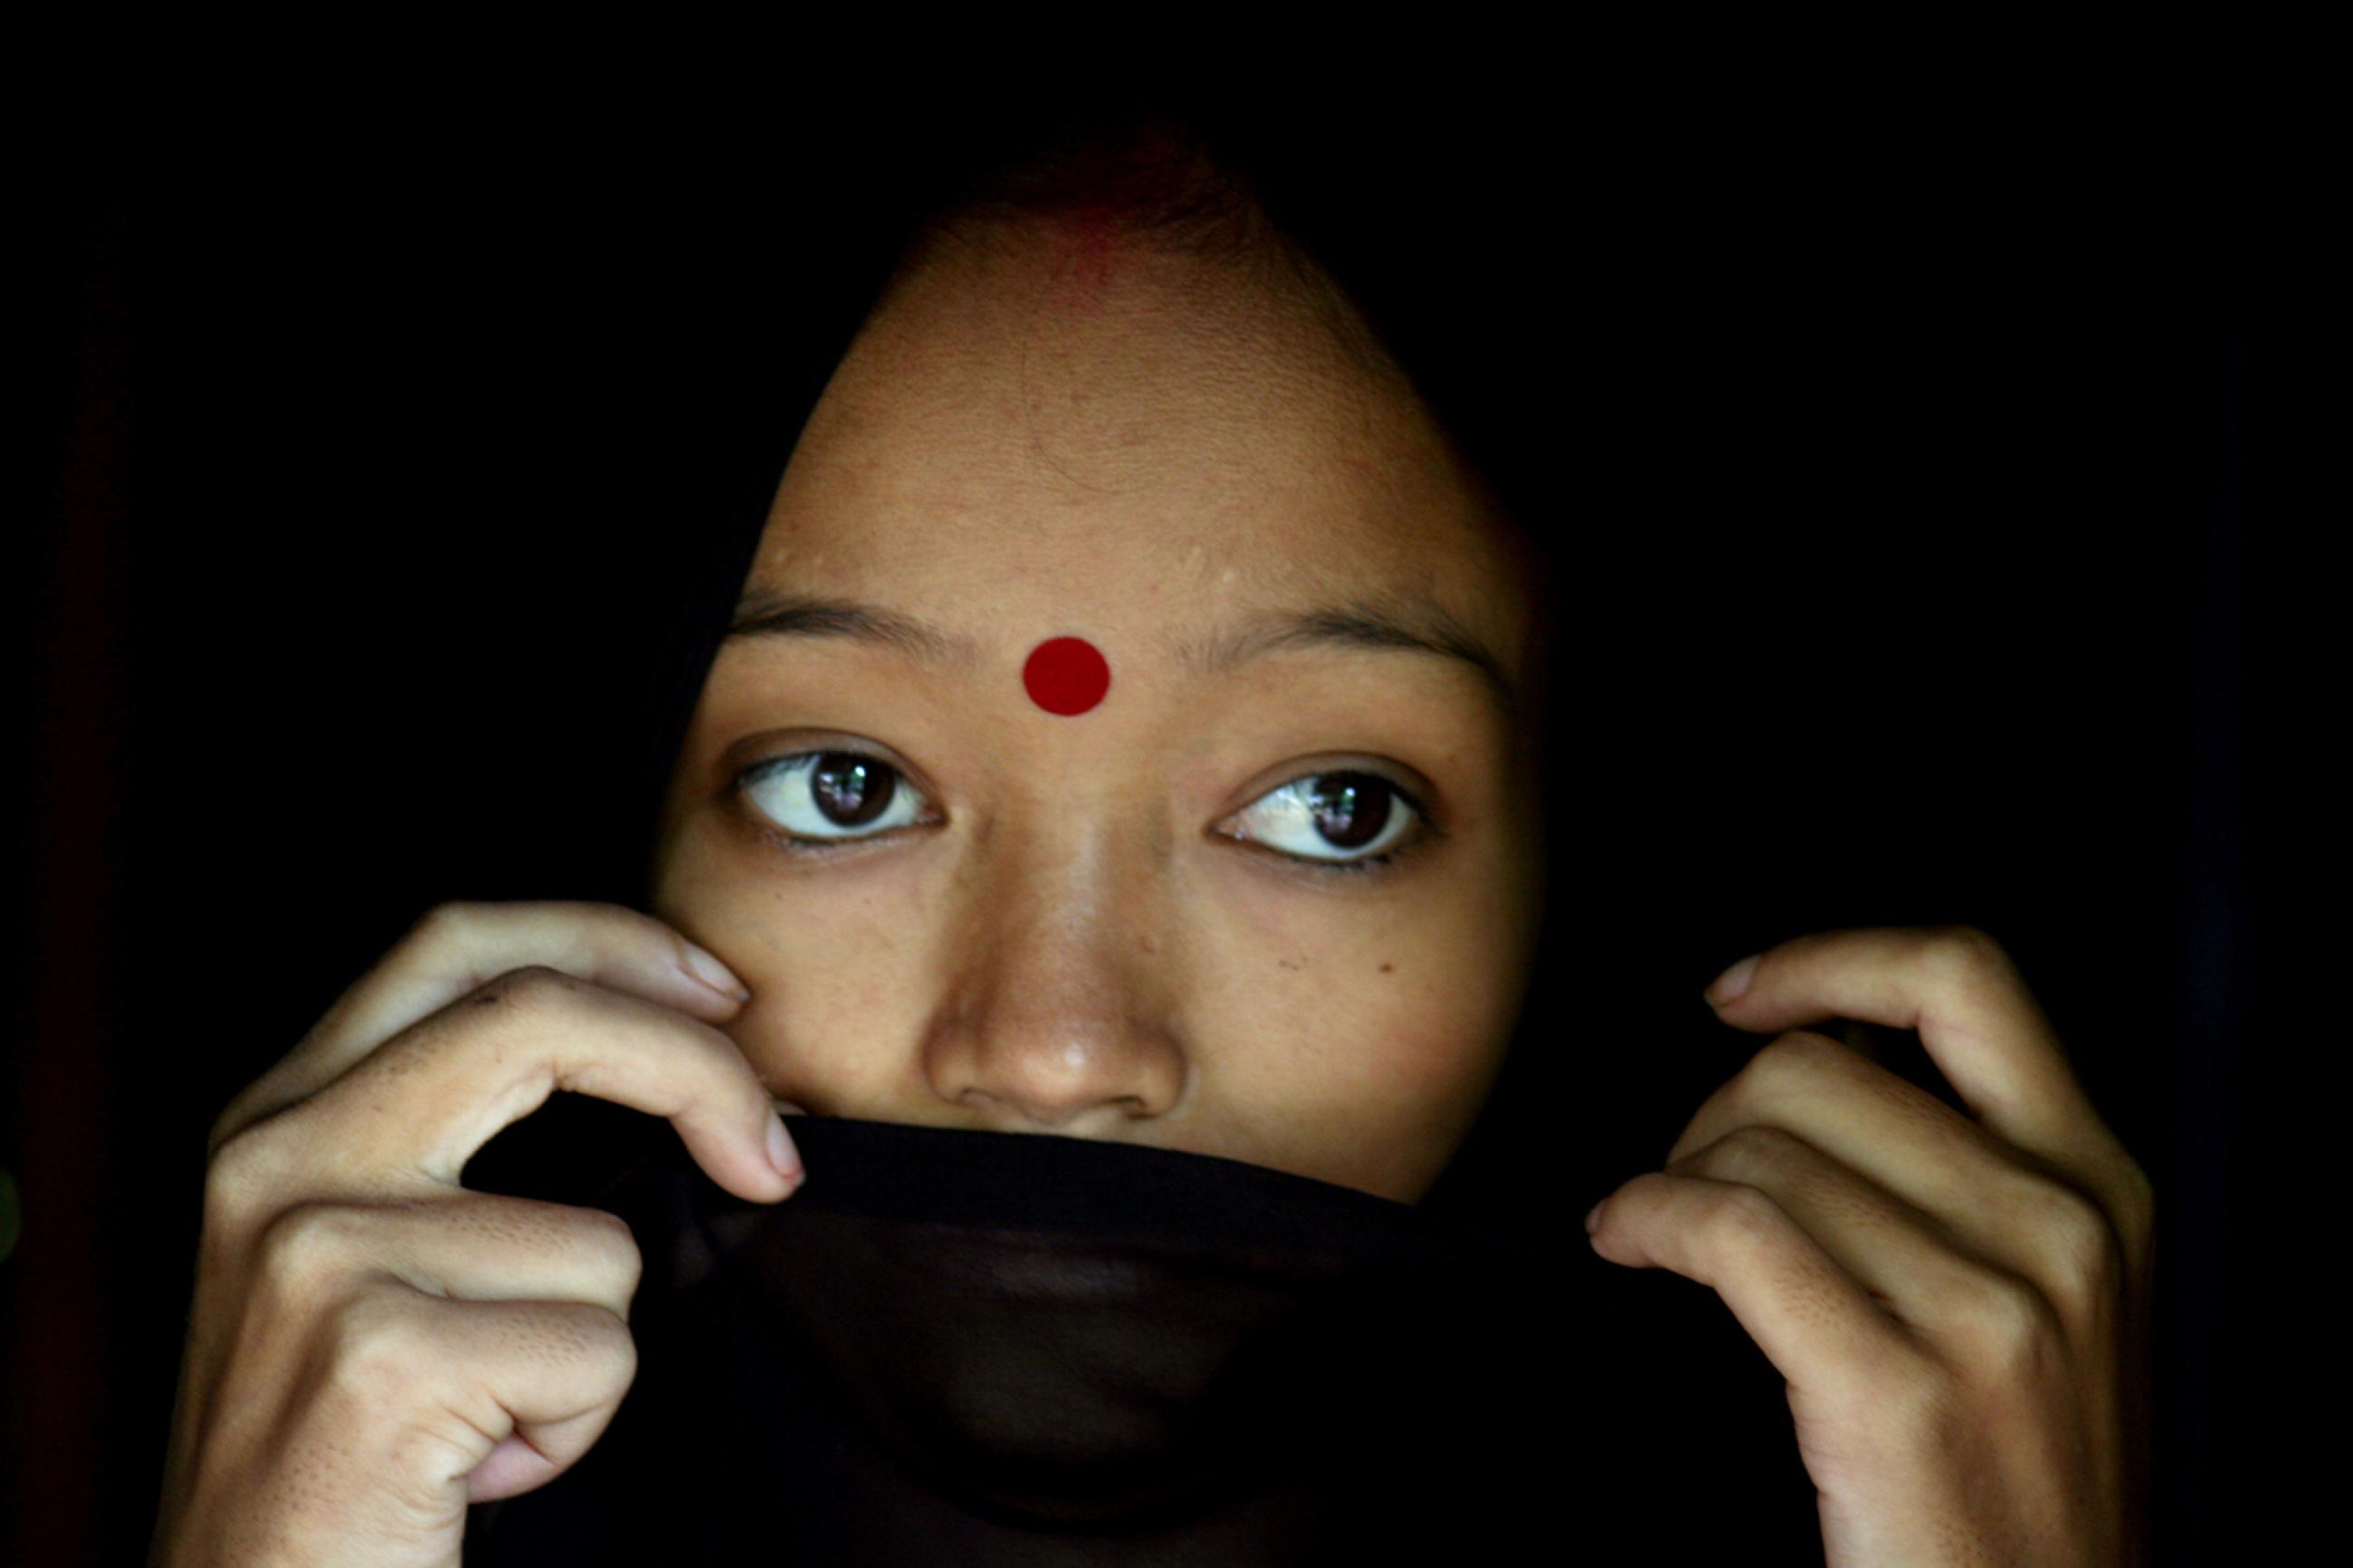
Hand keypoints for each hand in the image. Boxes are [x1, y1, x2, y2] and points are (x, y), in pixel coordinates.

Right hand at [150, 901, 803, 1567]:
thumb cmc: (340, 1446)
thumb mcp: (363, 1256)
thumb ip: (455, 1138)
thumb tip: (671, 1037)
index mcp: (277, 1115)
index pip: (458, 942)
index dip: (611, 940)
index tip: (722, 990)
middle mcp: (275, 1159)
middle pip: (541, 1015)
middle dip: (700, 1070)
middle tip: (776, 1157)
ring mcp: (318, 1253)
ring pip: (599, 1243)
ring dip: (589, 1354)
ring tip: (489, 1418)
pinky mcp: (377, 1359)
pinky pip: (595, 1354)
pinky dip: (572, 1427)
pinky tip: (474, 1473)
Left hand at [1584, 926, 2154, 1565]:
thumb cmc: (2012, 1479)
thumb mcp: (2043, 1302)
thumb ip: (1966, 1174)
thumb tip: (1825, 1062)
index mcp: (2100, 1187)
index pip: (1967, 978)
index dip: (1829, 958)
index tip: (1737, 992)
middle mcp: (2062, 1228)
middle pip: (1817, 1068)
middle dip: (1710, 1110)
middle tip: (1683, 1180)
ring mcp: (1990, 1311)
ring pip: (1759, 1145)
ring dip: (1667, 1175)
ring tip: (1650, 1226)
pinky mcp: (1899, 1389)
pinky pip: (1729, 1229)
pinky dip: (1645, 1217)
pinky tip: (1625, 1241)